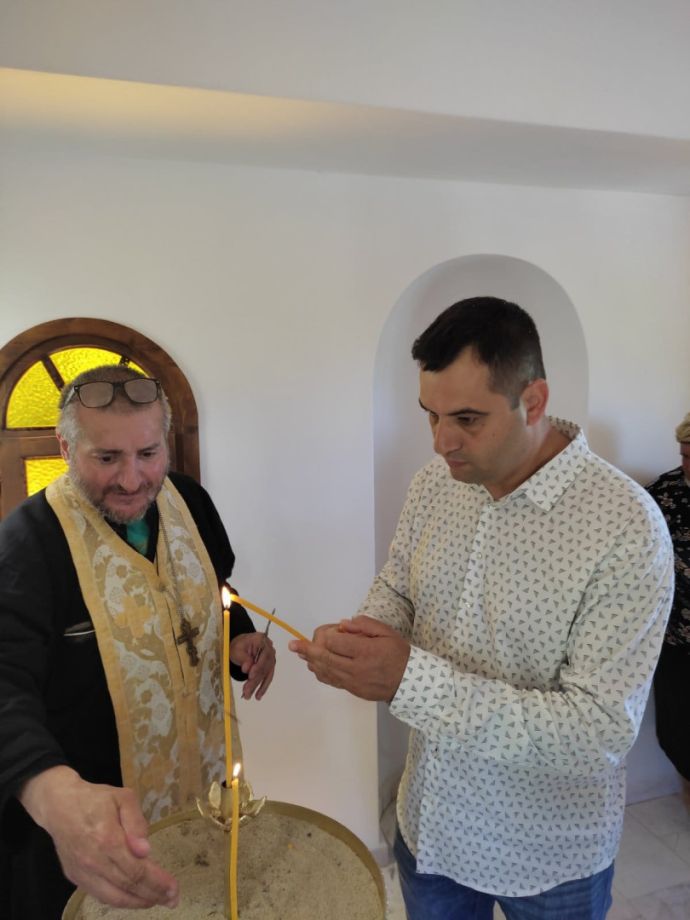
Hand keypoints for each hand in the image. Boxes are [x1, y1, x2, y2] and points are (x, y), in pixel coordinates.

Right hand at [19, 766, 177, 908]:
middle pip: (128, 886)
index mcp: (108, 839)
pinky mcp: (75, 877)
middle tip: (172, 899)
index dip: (158, 883)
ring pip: (113, 897)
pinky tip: (133, 897)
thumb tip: (145, 850)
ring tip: (156, 901)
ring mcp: (83, 872)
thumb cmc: (95, 798)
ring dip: (137, 902)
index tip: (174, 889)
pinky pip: (100, 895)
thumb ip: (136, 822)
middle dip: (153, 895)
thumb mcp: (122, 797)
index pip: (137, 870)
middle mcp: (94, 861)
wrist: (58, 805)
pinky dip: (119, 900)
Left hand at [230, 632, 275, 699]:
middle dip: (255, 680)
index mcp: (261, 640)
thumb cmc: (238, 646)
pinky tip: (258, 695)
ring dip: (257, 686)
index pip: (263, 654)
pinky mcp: (269, 666)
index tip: (250, 676)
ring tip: (248, 695)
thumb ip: (243, 658)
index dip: (258, 666)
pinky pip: (267, 677)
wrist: (241, 646)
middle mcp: (269, 648)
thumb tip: (247, 668)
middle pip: (264, 666)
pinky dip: (262, 687)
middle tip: (246, 691)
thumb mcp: (236, 650)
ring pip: (265, 674)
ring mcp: (271, 658)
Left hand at [289, 615, 409, 701]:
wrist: (408, 681)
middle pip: (326, 658)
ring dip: (311, 661)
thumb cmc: (398, 653)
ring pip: (326, 671)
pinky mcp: (352, 690)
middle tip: (293, 644)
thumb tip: (342, 624)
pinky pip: (331, 681)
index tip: (332, 630)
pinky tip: (314, 666)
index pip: (337, 642)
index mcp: (366, 651)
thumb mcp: (386, 633)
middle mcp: (356, 668)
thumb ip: (364, 625)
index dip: (329, 635)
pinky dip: (320, 672)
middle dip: (307, 650)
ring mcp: (353, 681)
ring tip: (300, 653)